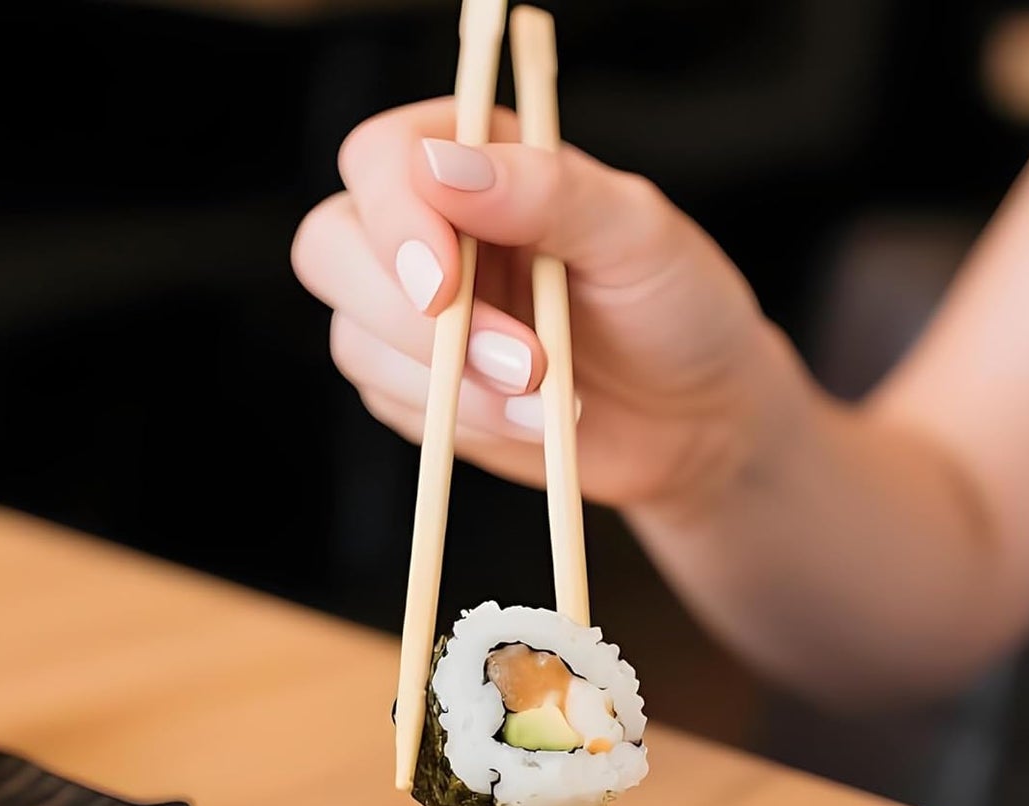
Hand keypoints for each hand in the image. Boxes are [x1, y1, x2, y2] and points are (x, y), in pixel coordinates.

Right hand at [291, 99, 779, 510]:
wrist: (696, 419)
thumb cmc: (678, 307)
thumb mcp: (637, 233)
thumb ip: (547, 191)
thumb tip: (442, 168)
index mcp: (478, 163)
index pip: (379, 161)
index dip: (394, 220)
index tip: (446, 287)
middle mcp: (431, 232)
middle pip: (332, 249)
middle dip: (409, 319)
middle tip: (522, 363)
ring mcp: (414, 318)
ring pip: (355, 341)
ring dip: (450, 384)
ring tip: (549, 400)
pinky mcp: (422, 393)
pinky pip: (392, 407)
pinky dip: (461, 423)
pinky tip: (532, 423)